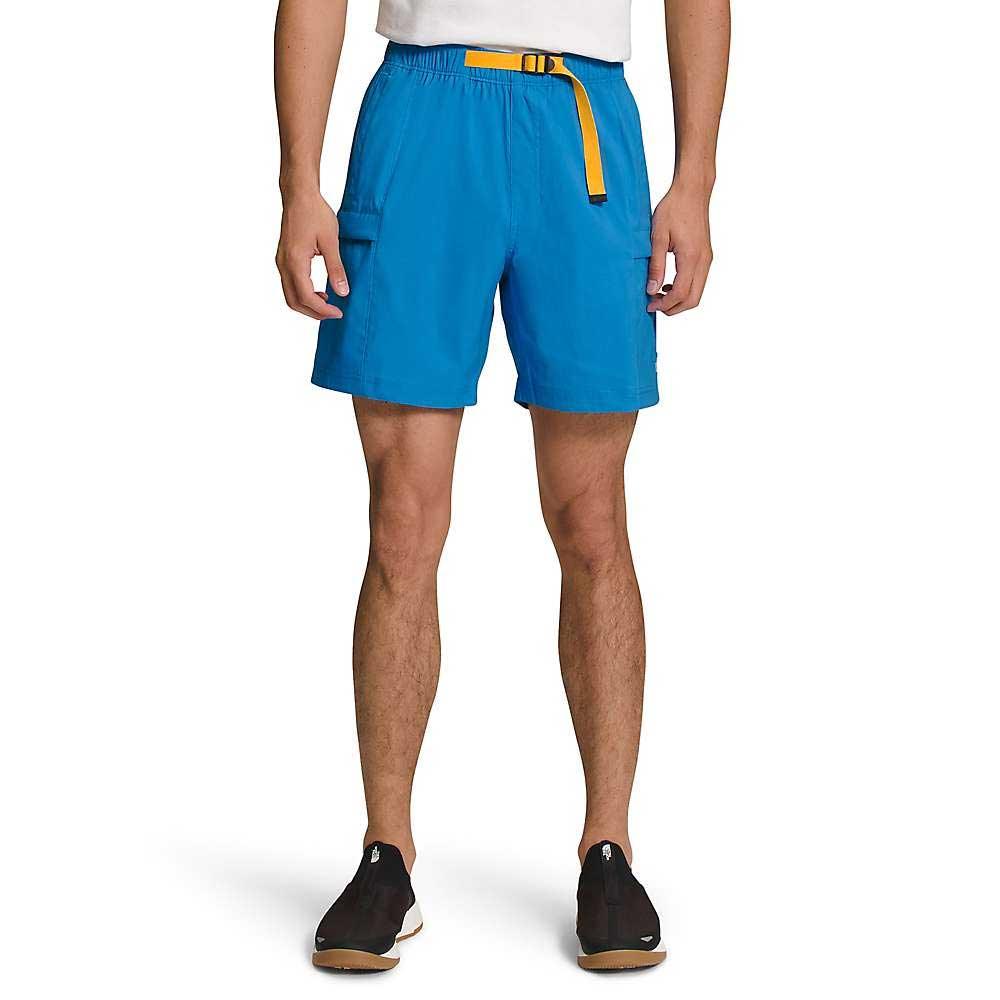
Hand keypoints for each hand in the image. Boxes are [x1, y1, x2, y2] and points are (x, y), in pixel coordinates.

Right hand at [275, 190, 346, 319]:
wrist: (299, 195)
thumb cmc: (315, 213)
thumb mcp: (331, 241)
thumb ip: (336, 268)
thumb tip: (343, 292)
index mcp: (295, 261)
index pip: (306, 297)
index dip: (322, 310)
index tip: (338, 312)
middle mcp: (283, 264)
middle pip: (294, 301)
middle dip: (314, 312)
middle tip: (334, 313)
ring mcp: (281, 262)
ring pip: (290, 295)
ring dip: (308, 304)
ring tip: (328, 302)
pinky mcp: (283, 259)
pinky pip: (289, 285)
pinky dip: (303, 294)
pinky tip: (319, 291)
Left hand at [646, 184, 713, 315]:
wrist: (692, 191)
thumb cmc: (674, 208)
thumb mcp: (657, 236)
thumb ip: (656, 265)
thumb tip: (652, 290)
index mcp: (691, 257)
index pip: (681, 293)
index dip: (665, 305)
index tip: (650, 305)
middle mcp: (703, 260)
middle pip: (693, 299)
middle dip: (673, 308)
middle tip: (654, 305)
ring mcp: (707, 258)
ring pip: (697, 293)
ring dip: (679, 300)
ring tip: (659, 294)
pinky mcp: (706, 256)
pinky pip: (698, 282)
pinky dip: (685, 290)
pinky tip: (668, 284)